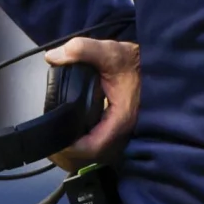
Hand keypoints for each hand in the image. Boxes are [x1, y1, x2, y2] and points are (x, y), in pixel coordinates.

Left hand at [44, 37, 140, 173]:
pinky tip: (73, 130)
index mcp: (120, 119)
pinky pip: (98, 143)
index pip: (93, 147)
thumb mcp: (111, 52)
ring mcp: (121, 132)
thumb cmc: (134, 62)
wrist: (154, 64)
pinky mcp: (117, 128)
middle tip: (50, 138)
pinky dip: (83, 140)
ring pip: (94, 151)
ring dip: (76, 147)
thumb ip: (84, 50)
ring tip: (58, 136)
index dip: (71, 147)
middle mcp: (122, 131)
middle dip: (69, 150)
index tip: (54, 138)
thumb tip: (53, 56)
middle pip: (90, 154)